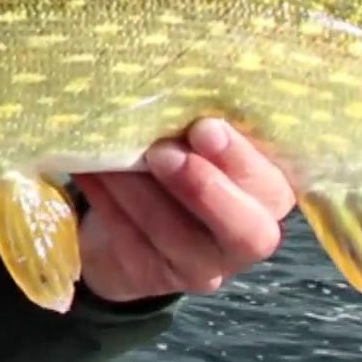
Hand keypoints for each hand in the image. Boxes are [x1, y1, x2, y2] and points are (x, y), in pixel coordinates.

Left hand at [71, 118, 295, 302]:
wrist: (130, 216)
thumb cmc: (175, 159)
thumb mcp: (195, 139)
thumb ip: (199, 125)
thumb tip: (176, 86)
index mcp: (265, 194)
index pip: (272, 185)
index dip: (240, 160)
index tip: (204, 127)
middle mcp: (244, 237)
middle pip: (246, 232)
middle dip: (203, 190)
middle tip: (162, 153)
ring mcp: (200, 266)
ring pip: (175, 235)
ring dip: (137, 190)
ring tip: (109, 153)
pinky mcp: (151, 275)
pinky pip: (130, 240)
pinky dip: (106, 201)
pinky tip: (89, 170)